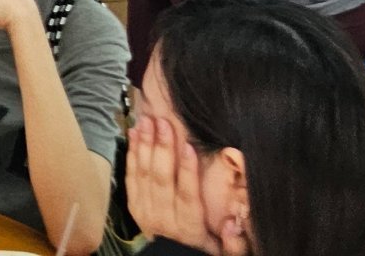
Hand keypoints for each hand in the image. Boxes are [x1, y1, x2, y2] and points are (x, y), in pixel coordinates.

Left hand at [127, 112, 225, 255]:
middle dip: (162, 149)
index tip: (189, 146)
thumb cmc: (203, 250)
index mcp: (188, 228)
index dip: (187, 171)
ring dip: (144, 146)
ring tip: (147, 121)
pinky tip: (134, 134)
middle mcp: (164, 218)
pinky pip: (131, 177)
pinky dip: (132, 154)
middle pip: (161, 180)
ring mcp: (146, 211)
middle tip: (163, 123)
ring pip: (143, 175)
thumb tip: (234, 224)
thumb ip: (233, 243)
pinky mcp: (135, 205)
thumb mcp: (221, 253)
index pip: (187, 196)